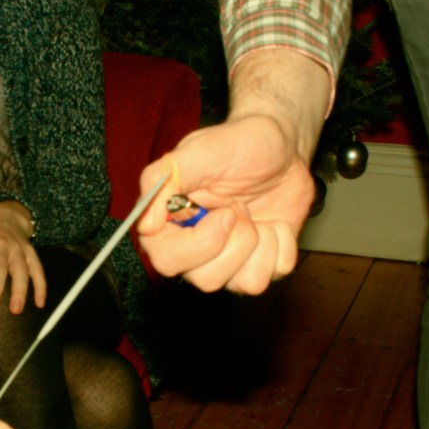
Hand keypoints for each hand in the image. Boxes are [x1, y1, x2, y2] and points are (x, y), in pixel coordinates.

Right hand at [137, 49, 330, 294]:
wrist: (282, 145)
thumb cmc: (237, 143)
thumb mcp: (199, 150)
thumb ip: (164, 179)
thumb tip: (147, 224)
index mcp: (170, 223)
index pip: (166, 260)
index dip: (199, 244)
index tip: (224, 212)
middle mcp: (196, 248)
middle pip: (206, 280)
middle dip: (235, 242)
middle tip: (239, 208)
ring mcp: (230, 258)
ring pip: (244, 284)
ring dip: (260, 244)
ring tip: (254, 214)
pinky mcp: (261, 262)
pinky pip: (273, 274)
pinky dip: (281, 244)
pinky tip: (274, 223)